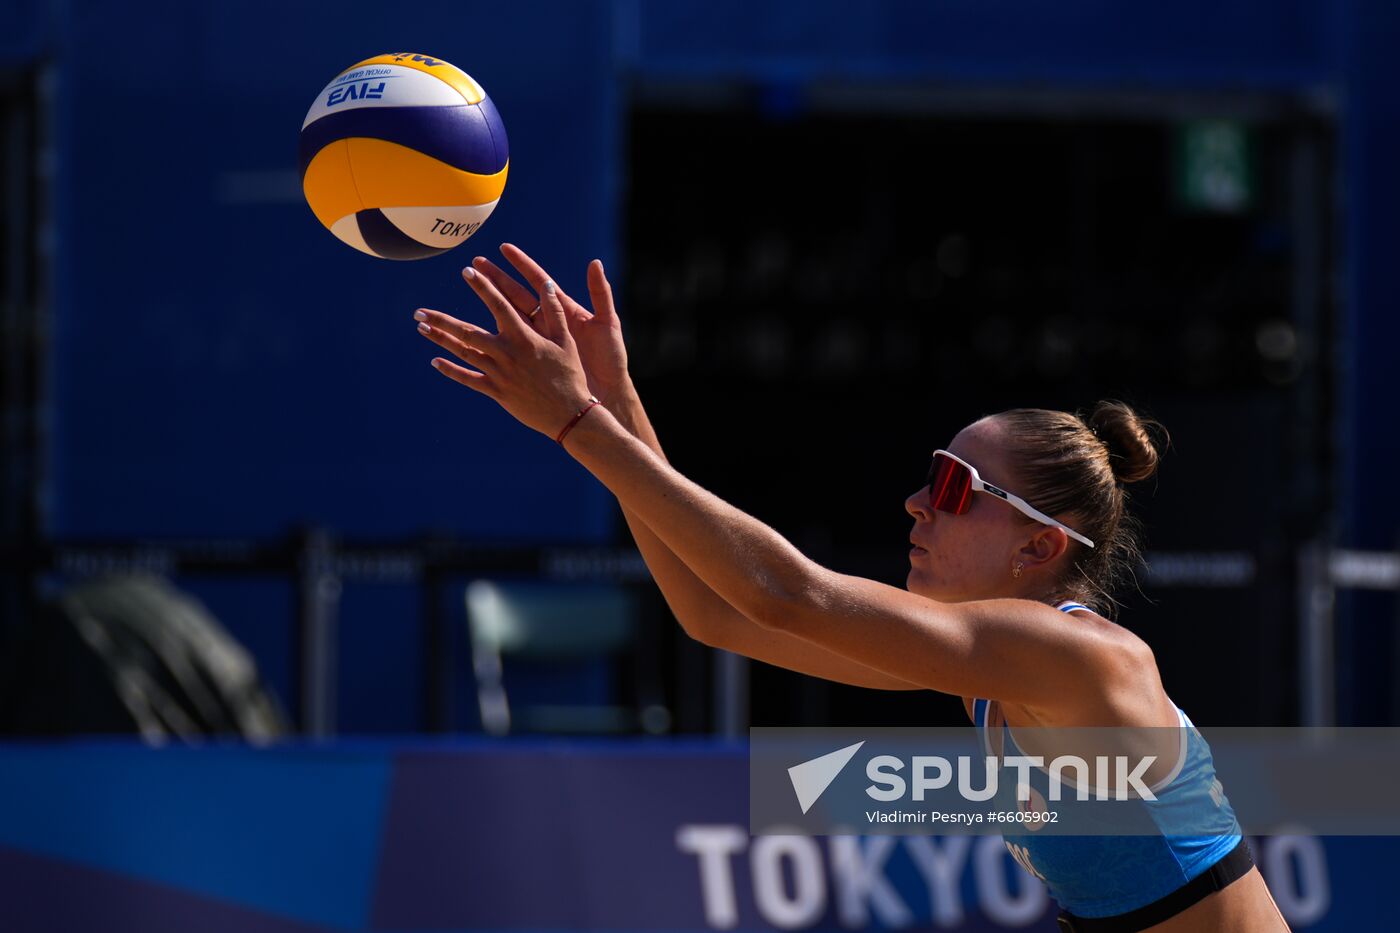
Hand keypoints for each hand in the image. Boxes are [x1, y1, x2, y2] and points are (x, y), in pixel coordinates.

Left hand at [414, 265, 594, 439]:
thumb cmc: (570, 375)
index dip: (483, 287)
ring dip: (441, 340)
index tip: (467, 271)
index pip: (499, 306)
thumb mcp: (566, 341)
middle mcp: (507, 353)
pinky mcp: (497, 391)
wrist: (569, 413)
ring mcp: (499, 374)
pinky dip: (451, 371)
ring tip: (421, 328)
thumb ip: (554, 311)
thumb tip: (546, 284)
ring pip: (464, 353)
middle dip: (442, 320)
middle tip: (420, 311)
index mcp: (524, 337)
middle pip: (468, 332)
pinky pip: (469, 379)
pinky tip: (435, 362)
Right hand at [469, 244, 630, 403]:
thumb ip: (601, 293)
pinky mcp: (531, 362)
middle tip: (474, 264)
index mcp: (563, 310)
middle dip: (495, 280)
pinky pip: (507, 350)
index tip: (504, 248)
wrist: (608, 391)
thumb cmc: (610, 358)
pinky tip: (470, 338)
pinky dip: (488, 344)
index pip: (538, 282)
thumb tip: (595, 263)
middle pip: (515, 297)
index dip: (521, 264)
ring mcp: (536, 342)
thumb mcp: (608, 323)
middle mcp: (547, 323)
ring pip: (505, 321)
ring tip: (470, 293)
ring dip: (488, 305)